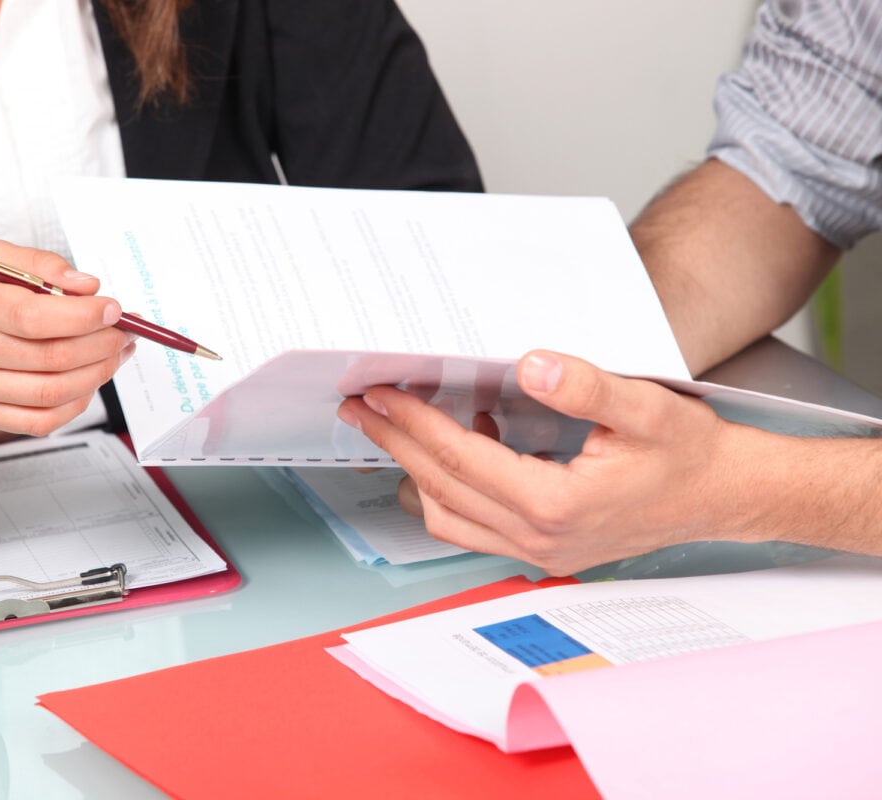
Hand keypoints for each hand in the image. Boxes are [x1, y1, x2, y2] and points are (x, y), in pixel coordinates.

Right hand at [0, 241, 133, 462]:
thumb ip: (37, 264)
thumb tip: (88, 286)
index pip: (32, 317)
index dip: (83, 317)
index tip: (114, 309)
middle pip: (49, 358)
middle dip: (102, 346)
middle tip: (125, 332)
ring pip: (50, 393)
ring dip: (97, 374)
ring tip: (115, 354)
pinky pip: (37, 422)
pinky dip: (74, 406)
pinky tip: (88, 382)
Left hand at [337, 350, 770, 574]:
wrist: (725, 497)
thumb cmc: (690, 456)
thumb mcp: (646, 409)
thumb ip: (588, 387)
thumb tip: (533, 366)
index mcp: (557, 505)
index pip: (462, 460)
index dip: (415, 425)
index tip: (381, 396)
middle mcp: (540, 538)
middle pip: (442, 490)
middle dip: (397, 444)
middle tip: (362, 409)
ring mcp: (540, 549)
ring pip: (451, 516)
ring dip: (418, 470)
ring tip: (398, 425)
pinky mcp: (544, 547)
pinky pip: (476, 524)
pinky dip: (453, 487)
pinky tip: (464, 442)